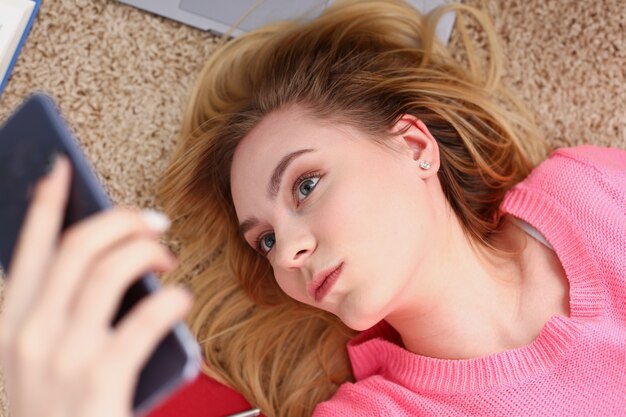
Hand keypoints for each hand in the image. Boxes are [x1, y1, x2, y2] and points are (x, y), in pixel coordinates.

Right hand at [0, 154, 192, 416]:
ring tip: (168, 257)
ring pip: (110, 270)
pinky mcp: (100, 378)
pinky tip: (180, 296)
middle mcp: (26, 334)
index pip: (27, 250)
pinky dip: (171, 297)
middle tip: (153, 222)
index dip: (44, 205)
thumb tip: (111, 264)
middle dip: (120, 221)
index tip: (62, 170)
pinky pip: (146, 314)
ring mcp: (60, 356)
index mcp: (7, 327)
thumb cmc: (56, 414)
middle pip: (76, 247)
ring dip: (147, 251)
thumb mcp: (36, 365)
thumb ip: (58, 316)